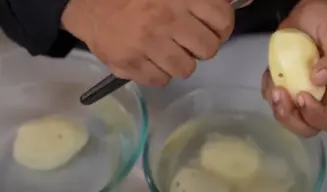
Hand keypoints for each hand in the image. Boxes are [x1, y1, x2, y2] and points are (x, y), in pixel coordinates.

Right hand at [61, 0, 233, 85]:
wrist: (87, 5)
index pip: (222, 21)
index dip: (222, 28)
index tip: (213, 28)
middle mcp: (166, 19)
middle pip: (208, 50)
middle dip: (201, 46)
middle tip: (188, 40)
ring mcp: (147, 44)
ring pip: (186, 69)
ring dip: (181, 62)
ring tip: (167, 50)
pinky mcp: (129, 64)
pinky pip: (161, 81)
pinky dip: (159, 73)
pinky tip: (150, 59)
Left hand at [261, 0, 326, 136]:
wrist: (309, 14)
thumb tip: (320, 80)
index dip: (318, 117)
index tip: (303, 96)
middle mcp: (323, 99)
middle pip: (308, 127)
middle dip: (291, 118)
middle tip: (280, 95)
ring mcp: (302, 94)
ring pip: (288, 117)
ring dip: (277, 106)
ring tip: (274, 83)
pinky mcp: (286, 87)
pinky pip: (274, 100)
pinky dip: (268, 91)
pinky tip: (271, 74)